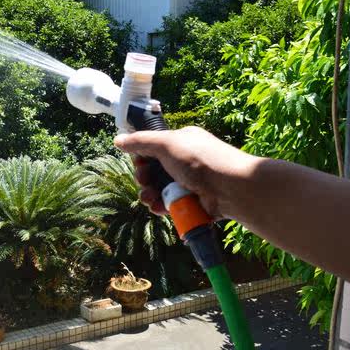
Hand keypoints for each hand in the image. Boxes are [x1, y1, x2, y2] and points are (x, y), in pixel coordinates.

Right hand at [113, 126, 257, 219]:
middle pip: (155, 172)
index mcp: (181, 142)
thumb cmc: (200, 159)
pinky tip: (158, 209)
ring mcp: (190, 183)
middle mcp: (186, 161)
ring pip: (161, 190)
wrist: (231, 187)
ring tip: (149, 200)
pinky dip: (162, 207)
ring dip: (150, 195)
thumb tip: (118, 140)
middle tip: (144, 183)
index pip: (154, 149)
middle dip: (144, 179)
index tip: (139, 165)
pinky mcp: (194, 202)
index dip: (142, 158)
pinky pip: (172, 205)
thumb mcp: (167, 144)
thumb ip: (141, 141)